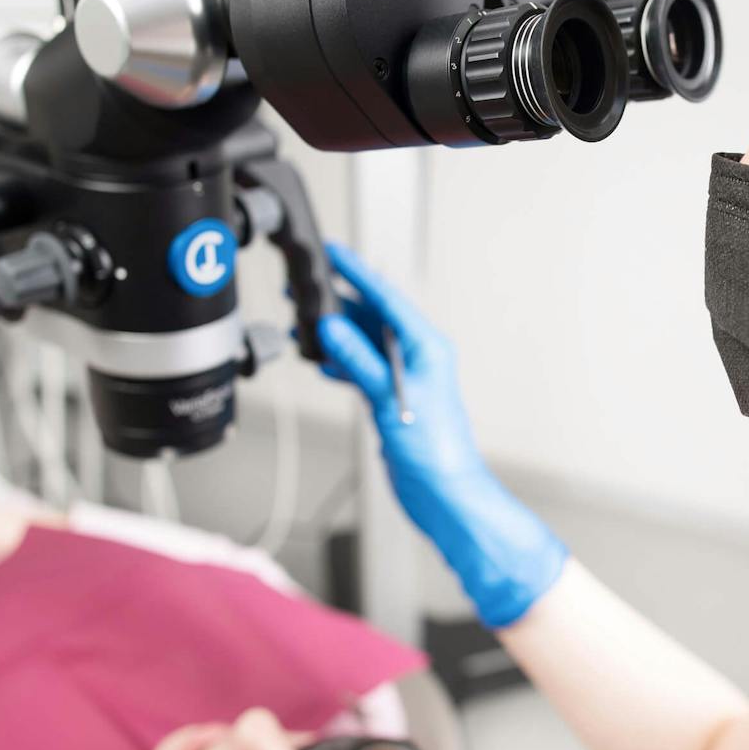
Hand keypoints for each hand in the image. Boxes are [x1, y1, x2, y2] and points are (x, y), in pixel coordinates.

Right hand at [315, 242, 566, 627]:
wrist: (444, 494)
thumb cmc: (436, 451)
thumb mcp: (392, 398)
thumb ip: (360, 361)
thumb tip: (334, 329)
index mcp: (427, 348)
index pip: (387, 300)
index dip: (359, 275)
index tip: (334, 254)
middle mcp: (416, 359)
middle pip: (373, 319)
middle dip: (339, 303)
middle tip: (304, 289)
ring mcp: (403, 380)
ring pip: (364, 344)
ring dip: (336, 335)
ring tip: (304, 323)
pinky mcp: (391, 400)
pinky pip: (362, 369)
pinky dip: (342, 363)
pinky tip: (323, 361)